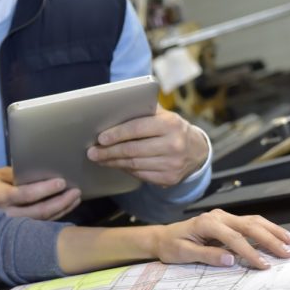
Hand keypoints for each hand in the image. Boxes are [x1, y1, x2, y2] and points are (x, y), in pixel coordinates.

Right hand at [0, 167, 80, 219]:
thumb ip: (18, 175)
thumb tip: (44, 170)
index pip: (24, 195)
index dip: (44, 190)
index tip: (61, 182)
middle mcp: (5, 214)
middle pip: (38, 212)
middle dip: (60, 202)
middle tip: (76, 192)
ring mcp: (11, 225)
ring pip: (42, 221)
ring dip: (62, 209)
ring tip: (75, 198)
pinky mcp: (18, 230)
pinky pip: (40, 224)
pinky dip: (56, 216)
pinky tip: (66, 207)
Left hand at [87, 106, 208, 185]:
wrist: (196, 150)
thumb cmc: (171, 128)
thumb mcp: (162, 115)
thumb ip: (143, 111)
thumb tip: (113, 110)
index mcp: (170, 124)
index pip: (137, 129)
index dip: (116, 134)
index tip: (100, 138)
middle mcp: (174, 144)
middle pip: (132, 150)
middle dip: (109, 152)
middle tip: (92, 152)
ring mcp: (173, 164)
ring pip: (134, 165)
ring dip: (113, 162)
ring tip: (100, 159)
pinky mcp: (170, 179)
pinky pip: (140, 175)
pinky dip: (126, 170)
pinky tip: (117, 165)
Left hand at [153, 209, 289, 269]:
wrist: (162, 237)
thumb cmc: (171, 246)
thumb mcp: (184, 253)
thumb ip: (207, 255)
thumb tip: (230, 259)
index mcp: (206, 223)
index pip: (234, 239)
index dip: (250, 253)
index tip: (264, 265)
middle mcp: (217, 217)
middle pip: (249, 226)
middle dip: (270, 239)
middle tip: (287, 253)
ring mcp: (223, 217)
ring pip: (253, 221)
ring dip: (272, 230)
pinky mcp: (226, 220)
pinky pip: (249, 222)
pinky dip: (265, 228)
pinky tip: (277, 235)